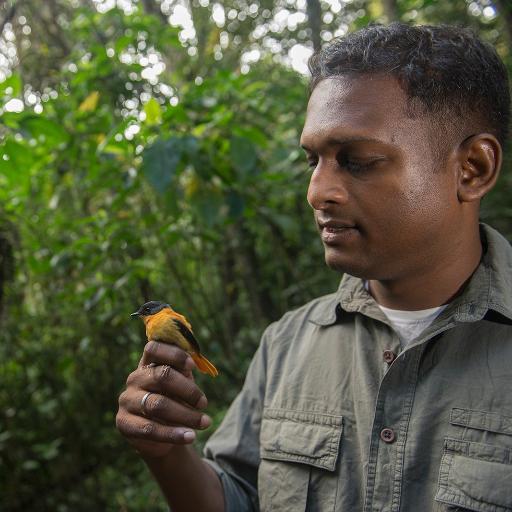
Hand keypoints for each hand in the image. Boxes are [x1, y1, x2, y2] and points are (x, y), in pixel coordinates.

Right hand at [116, 340, 211, 458]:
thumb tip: (190, 364)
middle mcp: (134, 378)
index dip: (174, 355)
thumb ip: (183, 373)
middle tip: (204, 403)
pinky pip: (150, 429)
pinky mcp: (124, 423)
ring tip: (205, 422)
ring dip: (186, 415)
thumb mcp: (181, 384)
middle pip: (161, 376)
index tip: (193, 366)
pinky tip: (190, 437)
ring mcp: (127, 400)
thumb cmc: (174, 400)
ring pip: (158, 405)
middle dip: (188, 390)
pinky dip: (173, 434)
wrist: (162, 433)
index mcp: (147, 363)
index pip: (153, 348)